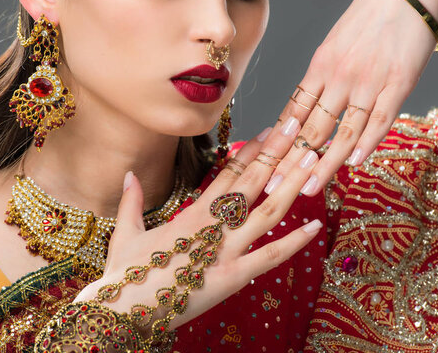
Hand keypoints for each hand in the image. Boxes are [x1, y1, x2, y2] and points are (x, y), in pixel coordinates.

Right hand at [74, 120, 321, 330]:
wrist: (122, 310)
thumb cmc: (124, 272)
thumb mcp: (126, 231)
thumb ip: (132, 200)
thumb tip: (129, 175)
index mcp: (192, 213)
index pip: (228, 173)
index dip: (251, 151)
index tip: (268, 132)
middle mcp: (213, 225)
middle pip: (252, 181)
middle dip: (277, 152)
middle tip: (298, 127)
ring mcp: (226, 250)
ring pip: (267, 211)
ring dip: (291, 184)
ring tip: (313, 160)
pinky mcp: (233, 278)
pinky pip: (270, 257)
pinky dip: (294, 242)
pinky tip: (315, 227)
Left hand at [265, 0, 437, 196]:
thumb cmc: (366, 23)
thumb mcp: (332, 48)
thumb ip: (319, 82)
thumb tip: (301, 114)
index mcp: (319, 68)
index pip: (293, 113)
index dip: (278, 143)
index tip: (262, 166)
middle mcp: (339, 77)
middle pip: (312, 129)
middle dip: (290, 162)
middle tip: (274, 188)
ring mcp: (368, 82)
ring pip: (343, 132)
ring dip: (324, 164)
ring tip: (308, 188)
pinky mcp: (398, 84)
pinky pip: (379, 120)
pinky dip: (366, 144)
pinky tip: (354, 163)